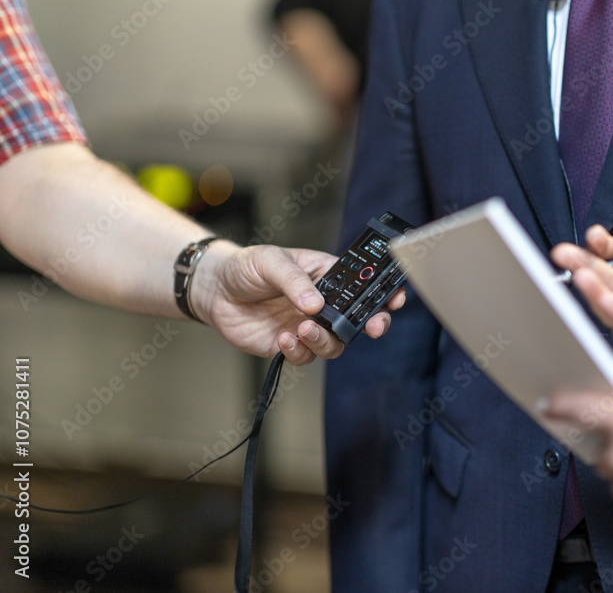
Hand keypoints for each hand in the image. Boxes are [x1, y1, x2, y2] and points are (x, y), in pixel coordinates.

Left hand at [192, 243, 404, 364]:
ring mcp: (309, 326)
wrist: (213, 291)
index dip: (384, 294)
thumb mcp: (271, 260)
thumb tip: (315, 304)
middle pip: (360, 320)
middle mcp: (324, 305)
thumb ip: (294, 280)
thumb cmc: (246, 267)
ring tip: (304, 328)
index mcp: (328, 277)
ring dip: (325, 340)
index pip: (364, 286)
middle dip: (372, 324)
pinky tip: (284, 338)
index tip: (394, 300)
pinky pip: (306, 356)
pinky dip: (299, 351)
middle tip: (373, 327)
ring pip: (335, 343)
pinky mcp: (290, 345)